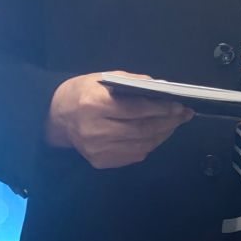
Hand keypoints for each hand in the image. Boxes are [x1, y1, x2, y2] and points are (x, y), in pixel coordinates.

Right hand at [45, 72, 193, 169]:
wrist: (56, 117)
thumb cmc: (81, 93)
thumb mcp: (102, 78)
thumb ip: (132, 82)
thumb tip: (161, 88)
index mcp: (94, 105)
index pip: (136, 109)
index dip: (161, 108)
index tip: (179, 105)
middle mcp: (95, 130)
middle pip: (141, 129)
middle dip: (168, 122)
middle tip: (184, 115)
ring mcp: (97, 150)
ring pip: (141, 145)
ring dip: (162, 134)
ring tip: (174, 124)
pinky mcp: (100, 162)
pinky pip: (133, 155)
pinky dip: (149, 145)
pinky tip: (157, 134)